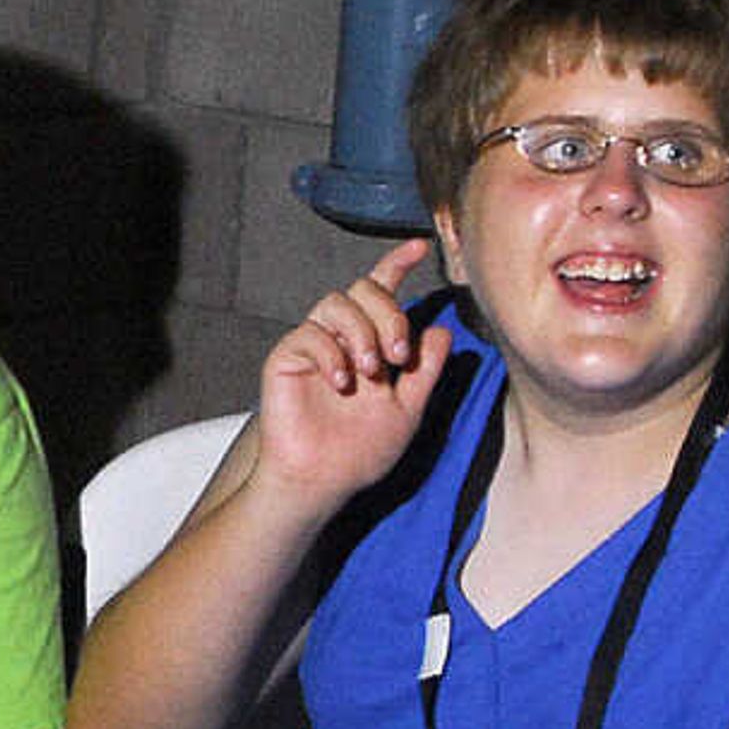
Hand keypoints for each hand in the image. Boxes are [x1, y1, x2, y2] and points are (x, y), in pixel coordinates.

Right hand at [255, 237, 456, 508]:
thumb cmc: (360, 452)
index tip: (420, 247)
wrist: (322, 481)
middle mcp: (341, 338)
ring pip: (336, 302)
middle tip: (398, 357)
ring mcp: (313, 346)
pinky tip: (342, 382)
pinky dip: (332, 353)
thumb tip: (442, 332)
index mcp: (371, 344)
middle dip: (388, 315)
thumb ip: (425, 371)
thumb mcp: (408, 409)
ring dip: (362, 331)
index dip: (397, 264)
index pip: (383, 292)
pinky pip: (310, 334)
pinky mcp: (286, 358)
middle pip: (363, 290)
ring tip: (370, 371)